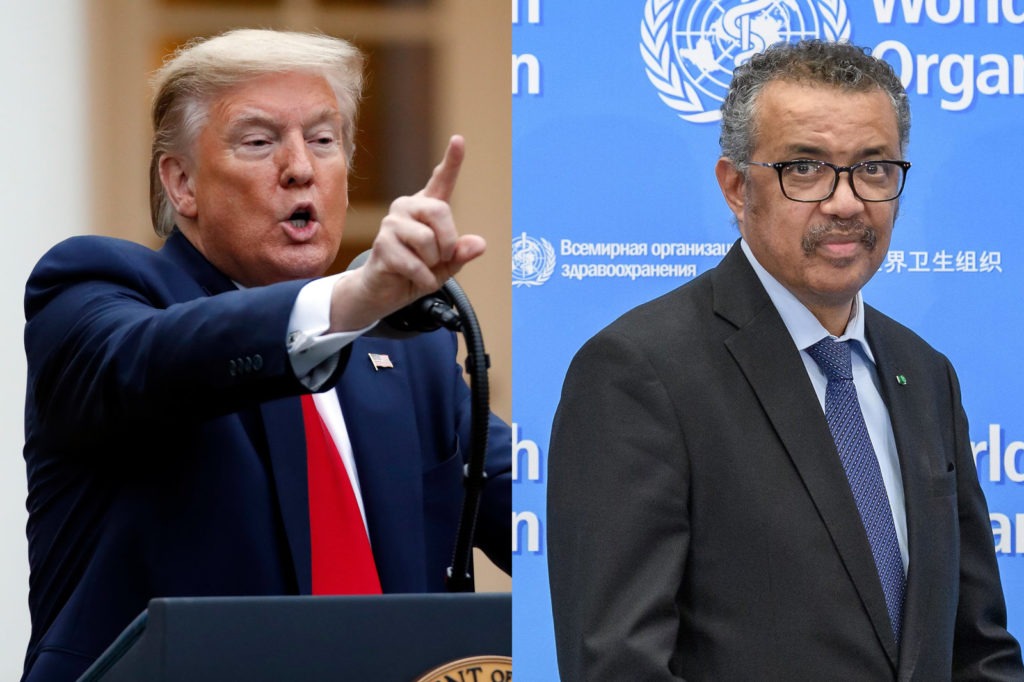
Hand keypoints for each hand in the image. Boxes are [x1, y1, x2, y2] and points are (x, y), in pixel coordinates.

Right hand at [329, 135, 485, 330]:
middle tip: (441, 258)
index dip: (452, 161)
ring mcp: (391, 225)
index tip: (459, 140)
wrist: (384, 293)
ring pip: (427, 240)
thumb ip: (462, 253)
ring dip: (433, 263)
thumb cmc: (416, 272)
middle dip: (448, 241)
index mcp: (426, 208)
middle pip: (440, 211)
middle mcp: (406, 208)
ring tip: (422, 268)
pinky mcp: (382, 246)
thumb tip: (479, 244)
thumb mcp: (447, 265)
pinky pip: (416, 264)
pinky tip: (414, 279)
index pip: (441, 181)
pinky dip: (423, 279)